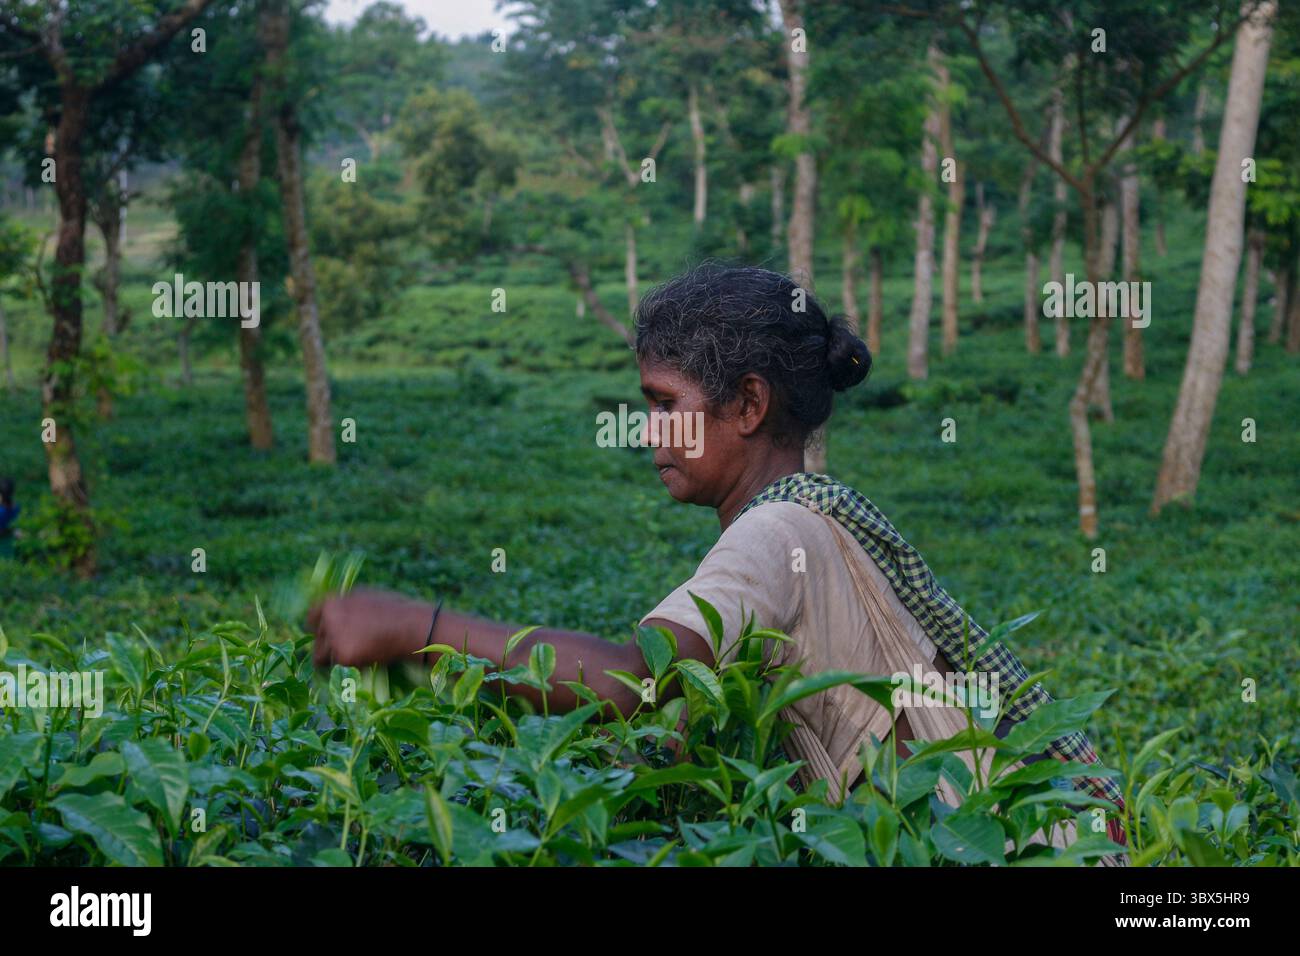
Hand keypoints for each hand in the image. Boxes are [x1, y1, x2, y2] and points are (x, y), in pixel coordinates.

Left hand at [305, 588, 429, 668]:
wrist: (410, 626)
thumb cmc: (394, 610)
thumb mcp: (365, 596)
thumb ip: (344, 604)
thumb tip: (332, 612)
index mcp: (331, 602)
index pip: (310, 618)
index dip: (318, 628)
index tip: (326, 636)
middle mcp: (328, 619)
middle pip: (315, 639)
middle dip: (328, 645)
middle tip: (348, 647)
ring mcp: (334, 638)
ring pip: (320, 656)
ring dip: (335, 658)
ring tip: (357, 654)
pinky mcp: (342, 656)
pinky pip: (338, 667)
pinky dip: (349, 666)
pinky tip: (368, 657)